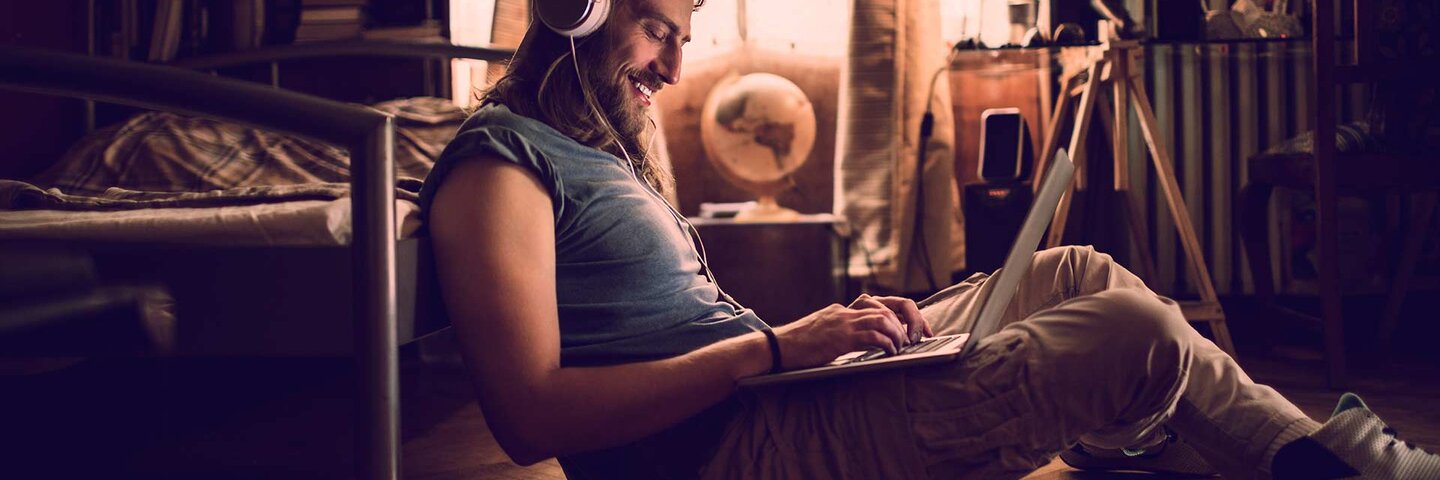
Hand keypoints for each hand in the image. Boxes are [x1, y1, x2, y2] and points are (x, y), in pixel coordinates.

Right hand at [771, 301, 912, 370]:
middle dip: (906, 321)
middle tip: (916, 337)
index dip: (899, 313)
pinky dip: (886, 343)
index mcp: (842, 310)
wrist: (777, 347)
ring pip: (882, 319)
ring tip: (902, 346)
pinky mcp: (840, 337)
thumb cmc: (797, 346)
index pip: (878, 304)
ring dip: (898, 333)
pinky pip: (872, 336)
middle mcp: (845, 312)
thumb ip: (841, 332)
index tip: (911, 327)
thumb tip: (861, 342)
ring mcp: (842, 323)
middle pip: (886, 307)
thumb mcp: (823, 333)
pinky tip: (890, 352)